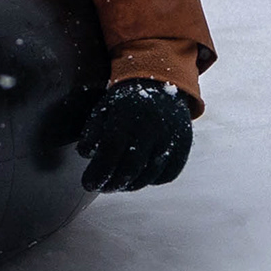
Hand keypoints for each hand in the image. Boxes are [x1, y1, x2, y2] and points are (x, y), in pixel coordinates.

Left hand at [76, 78, 195, 192]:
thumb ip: (92, 131)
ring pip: (149, 175)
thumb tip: (87, 155)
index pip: (110, 152)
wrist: (160, 82)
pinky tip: (139, 177)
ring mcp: (171, 138)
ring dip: (130, 185)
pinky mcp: (184, 146)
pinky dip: (151, 181)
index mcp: (128, 116)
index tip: (88, 183)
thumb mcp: (104, 109)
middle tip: (102, 187)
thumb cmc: (126, 100)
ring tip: (118, 184)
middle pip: (130, 168)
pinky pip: (167, 175)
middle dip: (112, 184)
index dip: (98, 172)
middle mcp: (152, 127)